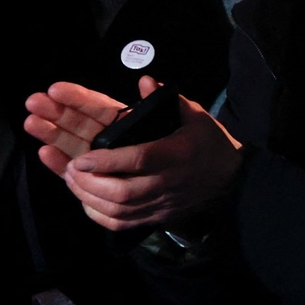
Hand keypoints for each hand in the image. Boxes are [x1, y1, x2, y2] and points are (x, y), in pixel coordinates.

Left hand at [24, 78, 241, 231]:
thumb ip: (168, 100)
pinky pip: (122, 223)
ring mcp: (161, 204)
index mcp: (177, 154)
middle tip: (71, 167)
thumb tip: (146, 81)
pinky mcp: (156, 217)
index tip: (80, 158)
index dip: (107, 161)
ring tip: (72, 180)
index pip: (139, 159)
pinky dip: (98, 215)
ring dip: (89, 197)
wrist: (233, 179)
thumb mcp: (196, 116)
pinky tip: (85, 200)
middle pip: (123, 192)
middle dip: (90, 182)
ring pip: (118, 210)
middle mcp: (168, 183)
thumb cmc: (210, 143)